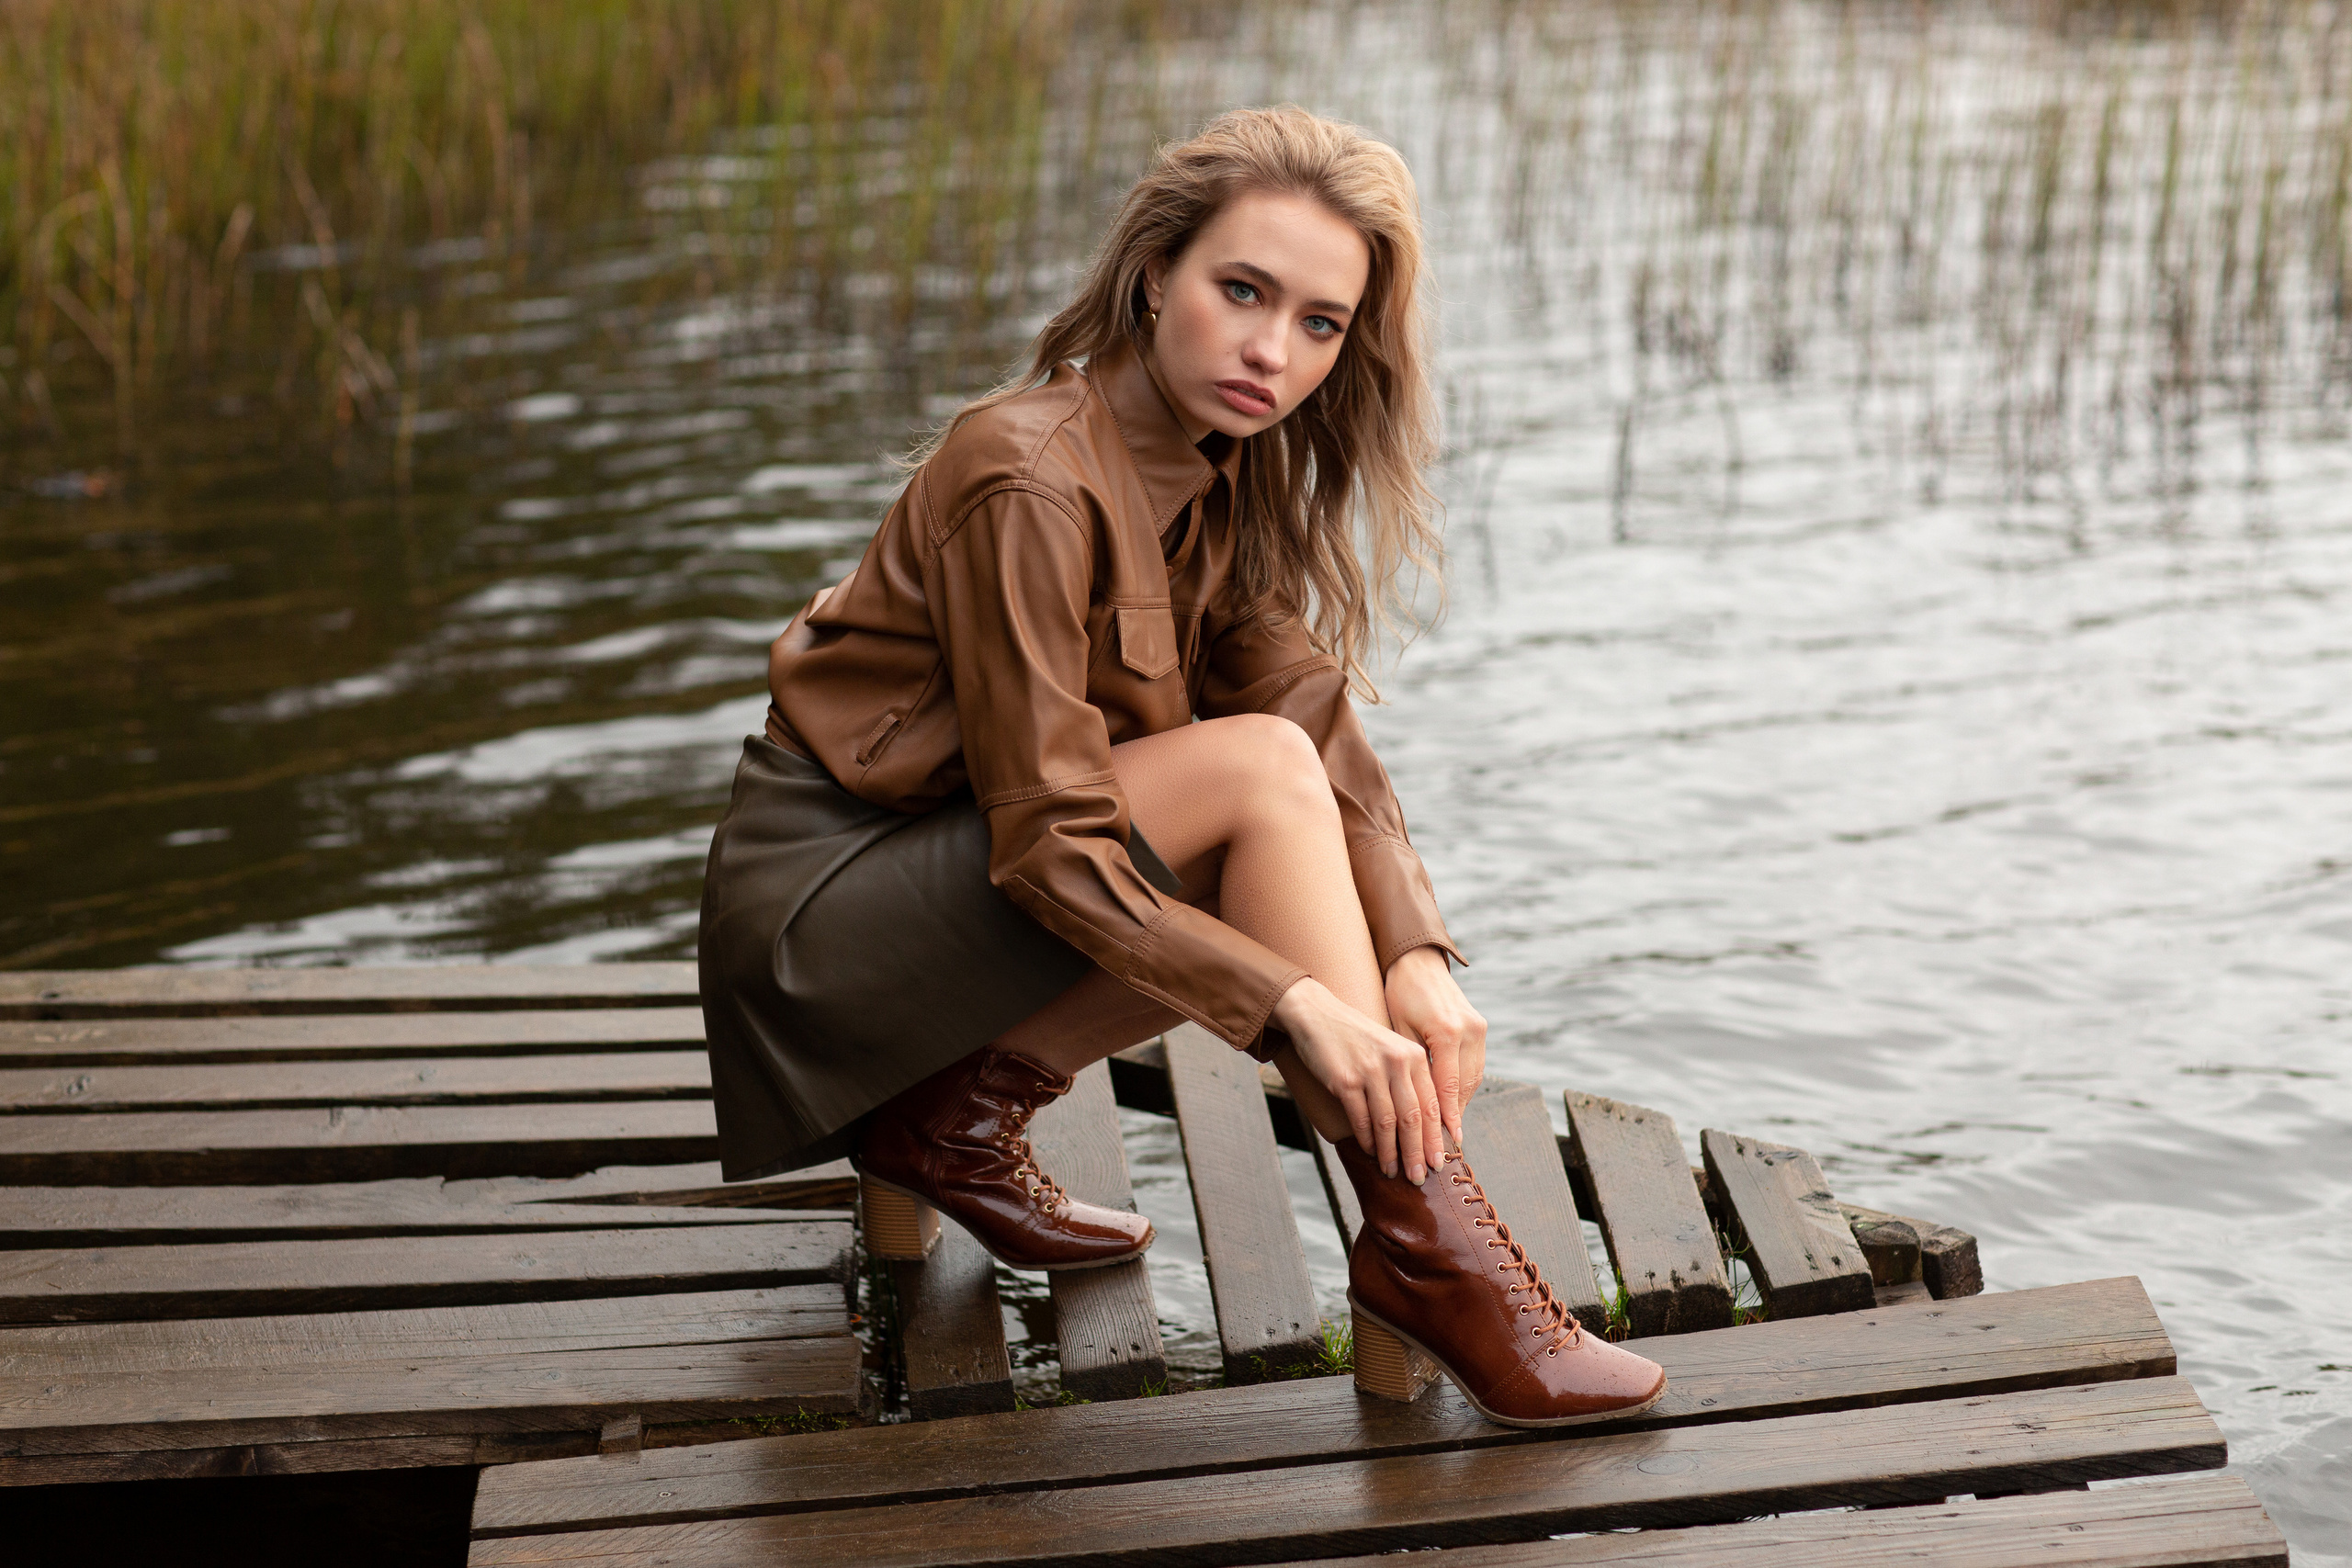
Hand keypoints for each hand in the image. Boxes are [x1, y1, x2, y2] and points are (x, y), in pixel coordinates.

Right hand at [1271, 977, 1445, 1181]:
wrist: (1316, 1014)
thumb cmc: (1355, 1037)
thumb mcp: (1390, 1049)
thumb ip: (1408, 1079)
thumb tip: (1421, 1125)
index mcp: (1413, 1055)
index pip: (1432, 1105)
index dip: (1436, 1137)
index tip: (1439, 1161)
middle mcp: (1396, 1062)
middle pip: (1414, 1118)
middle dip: (1418, 1152)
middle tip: (1419, 1177)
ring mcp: (1371, 1071)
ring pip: (1388, 1123)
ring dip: (1391, 1152)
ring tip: (1392, 1171)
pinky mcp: (1345, 1080)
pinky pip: (1361, 1119)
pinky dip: (1367, 1140)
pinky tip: (1370, 1152)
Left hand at [1384, 945, 1485, 1146]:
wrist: (1419, 962)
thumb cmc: (1400, 995)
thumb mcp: (1399, 1030)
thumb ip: (1410, 1066)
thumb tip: (1410, 1106)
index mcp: (1446, 1031)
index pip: (1447, 1085)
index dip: (1446, 1116)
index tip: (1444, 1142)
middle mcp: (1468, 1030)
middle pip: (1464, 1086)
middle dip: (1455, 1117)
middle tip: (1445, 1145)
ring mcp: (1478, 1028)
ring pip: (1474, 1077)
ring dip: (1461, 1104)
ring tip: (1449, 1130)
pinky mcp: (1480, 1027)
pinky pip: (1475, 1065)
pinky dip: (1464, 1086)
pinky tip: (1453, 1102)